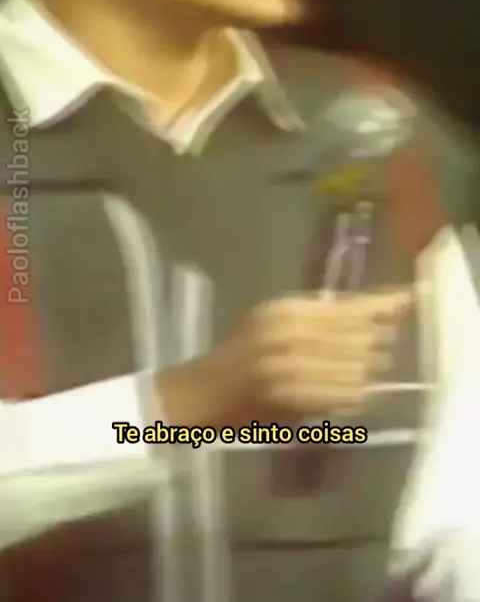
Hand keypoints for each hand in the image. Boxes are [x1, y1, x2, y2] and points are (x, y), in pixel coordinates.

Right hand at [244, 290, 411, 416]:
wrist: (204, 392)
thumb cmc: (243, 356)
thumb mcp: (279, 324)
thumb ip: (325, 319)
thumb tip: (379, 316)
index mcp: (286, 309)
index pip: (346, 306)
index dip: (381, 305)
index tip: (408, 301)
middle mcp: (288, 331)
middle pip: (358, 337)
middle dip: (375, 346)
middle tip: (377, 352)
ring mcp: (289, 363)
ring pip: (354, 367)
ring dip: (364, 374)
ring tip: (358, 376)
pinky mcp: (290, 394)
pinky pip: (340, 394)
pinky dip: (352, 395)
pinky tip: (350, 395)